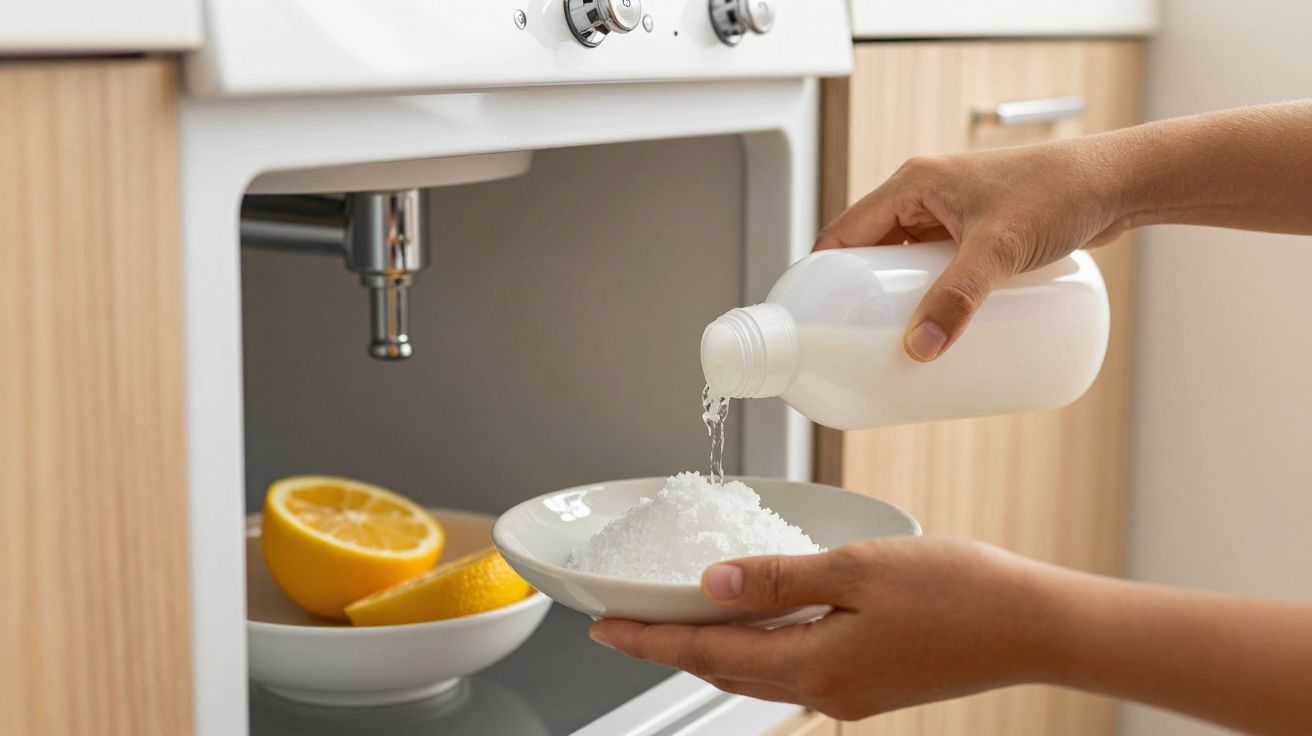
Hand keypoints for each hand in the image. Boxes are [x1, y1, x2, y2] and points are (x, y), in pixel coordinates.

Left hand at [589, 536, 1065, 720]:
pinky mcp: (871, 684)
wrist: (1035, 627)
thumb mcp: (858, 569)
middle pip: (726, 671)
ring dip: (713, 649)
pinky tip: (755, 621)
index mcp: (814, 667)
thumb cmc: (960, 592)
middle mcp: (825, 692)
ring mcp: (850, 694)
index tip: (603, 628)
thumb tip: (712, 584)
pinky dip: (759, 646)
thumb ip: (779, 580)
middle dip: (671, 648)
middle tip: (625, 625)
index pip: (708, 655)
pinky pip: (794, 668)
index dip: (651, 640)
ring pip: (759, 673)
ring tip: (677, 622)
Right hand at [814, 141, 1128, 360]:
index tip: (813, 318)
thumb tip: (919, 348)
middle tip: (857, 341)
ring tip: (892, 343)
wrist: (1119, 183)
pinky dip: (928, 297)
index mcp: (912, 183)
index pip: (843, 232)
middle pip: (870, 254)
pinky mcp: (978, 235)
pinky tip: (933, 327)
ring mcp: (952, 216)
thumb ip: (958, 298)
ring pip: (904, 265)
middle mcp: (926, 196)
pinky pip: (937, 270)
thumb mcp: (999, 249)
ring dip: (896, 300)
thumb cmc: (1061, 192)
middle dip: (860, 298)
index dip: (822, 275)